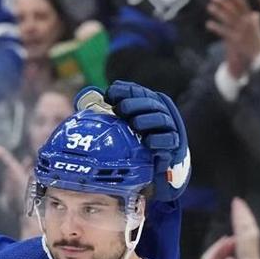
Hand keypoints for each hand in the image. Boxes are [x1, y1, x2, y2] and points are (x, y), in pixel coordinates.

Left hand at [105, 80, 190, 200]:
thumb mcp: (122, 126)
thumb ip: (108, 113)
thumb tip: (86, 99)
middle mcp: (160, 113)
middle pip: (150, 103)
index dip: (125, 91)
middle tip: (121, 109)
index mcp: (148, 105)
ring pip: (161, 119)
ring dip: (147, 119)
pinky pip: (168, 140)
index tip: (110, 95)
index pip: (138, 92)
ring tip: (135, 124)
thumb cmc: (136, 143)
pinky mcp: (172, 146)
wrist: (156, 167)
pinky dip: (158, 140)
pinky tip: (148, 142)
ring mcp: (168, 129)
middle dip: (135, 103)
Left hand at [206, 0, 259, 77]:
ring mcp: (241, 31)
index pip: (243, 5)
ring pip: (228, 19)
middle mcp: (247, 23)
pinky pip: (224, 31)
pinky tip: (209, 24)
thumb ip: (255, 22)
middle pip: (233, 9)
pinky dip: (216, 27)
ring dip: (218, 12)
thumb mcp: (259, 31)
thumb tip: (255, 14)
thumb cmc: (258, 44)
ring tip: (209, 7)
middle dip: (223, 2)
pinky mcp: (236, 40)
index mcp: (252, 20)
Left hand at [230, 197, 259, 258]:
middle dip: (242, 209)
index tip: (240, 205)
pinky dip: (240, 220)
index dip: (244, 213)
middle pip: (247, 219)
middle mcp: (253, 235)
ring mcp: (249, 238)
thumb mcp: (248, 249)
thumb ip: (245, 240)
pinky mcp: (246, 241)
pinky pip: (242, 228)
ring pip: (244, 222)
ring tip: (236, 203)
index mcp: (253, 237)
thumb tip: (241, 235)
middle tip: (237, 199)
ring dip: (240, 212)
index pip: (248, 222)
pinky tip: (237, 214)